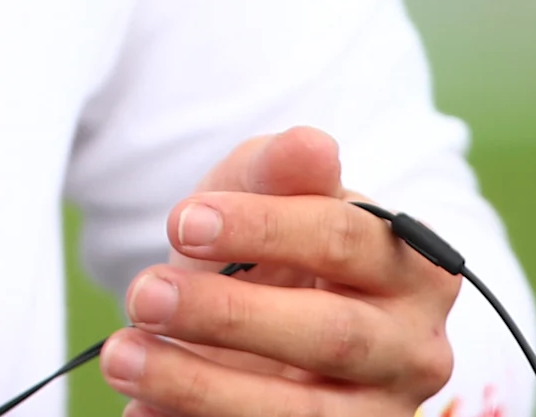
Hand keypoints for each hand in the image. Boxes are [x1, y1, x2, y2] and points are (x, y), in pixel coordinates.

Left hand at [101, 127, 456, 414]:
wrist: (265, 322)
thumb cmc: (276, 250)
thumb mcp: (269, 196)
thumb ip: (283, 171)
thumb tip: (312, 146)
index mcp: (413, 268)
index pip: (344, 239)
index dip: (262, 228)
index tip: (182, 222)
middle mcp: (414, 349)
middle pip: (332, 335)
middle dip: (227, 316)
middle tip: (141, 296)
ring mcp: (379, 414)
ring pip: (300, 414)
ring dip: (200, 387)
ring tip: (122, 356)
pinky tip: (142, 409)